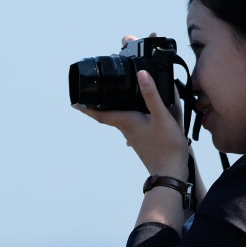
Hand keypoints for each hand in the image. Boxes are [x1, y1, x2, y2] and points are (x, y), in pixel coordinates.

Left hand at [75, 68, 192, 180]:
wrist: (171, 172)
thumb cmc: (166, 146)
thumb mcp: (161, 116)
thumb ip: (152, 95)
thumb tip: (141, 74)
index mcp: (127, 122)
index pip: (101, 114)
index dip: (87, 108)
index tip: (75, 103)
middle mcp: (127, 130)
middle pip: (109, 116)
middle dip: (101, 106)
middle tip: (93, 95)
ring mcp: (134, 137)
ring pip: (121, 121)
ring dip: (116, 111)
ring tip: (116, 100)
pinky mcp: (142, 141)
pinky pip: (132, 126)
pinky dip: (132, 117)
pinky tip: (141, 115)